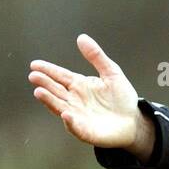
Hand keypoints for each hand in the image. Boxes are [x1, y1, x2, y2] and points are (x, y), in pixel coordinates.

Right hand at [28, 33, 153, 157]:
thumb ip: (97, 57)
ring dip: (49, 100)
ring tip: (39, 92)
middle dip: (44, 84)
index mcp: (79, 85)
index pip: (60, 76)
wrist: (134, 121)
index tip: (35, 65)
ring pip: (60, 107)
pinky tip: (66, 114)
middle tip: (34, 76)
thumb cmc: (122, 98)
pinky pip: (75, 127)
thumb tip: (81, 37)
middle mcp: (74, 100)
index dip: (48, 70)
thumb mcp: (112, 73)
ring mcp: (78, 116)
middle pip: (56, 90)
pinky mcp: (86, 131)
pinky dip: (70, 121)